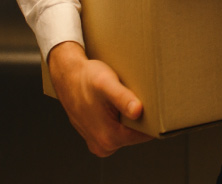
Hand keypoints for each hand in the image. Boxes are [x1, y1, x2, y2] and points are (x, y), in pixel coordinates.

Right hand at [48, 41, 152, 156]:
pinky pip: (115, 130)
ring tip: (126, 100)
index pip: (146, 134)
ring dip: (129, 119)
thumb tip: (137, 111)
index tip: (154, 104)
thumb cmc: (87, 78)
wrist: (66, 75)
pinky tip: (116, 105)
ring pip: (126, 132)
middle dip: (141, 119)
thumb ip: (122, 98)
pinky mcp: (95, 137)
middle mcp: (103, 146)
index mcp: (109, 138)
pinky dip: (119, 119)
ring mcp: (98, 143)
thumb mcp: (106, 83)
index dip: (153, 119)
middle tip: (140, 98)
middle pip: (136, 135)